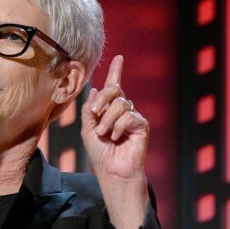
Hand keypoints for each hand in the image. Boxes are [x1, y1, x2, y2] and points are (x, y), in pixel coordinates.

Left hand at [80, 55, 149, 228]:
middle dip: (102, 99)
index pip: (114, 87)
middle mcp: (123, 110)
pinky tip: (116, 138)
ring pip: (121, 103)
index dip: (116, 72)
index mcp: (109, 109)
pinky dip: (118, 126)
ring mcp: (133, 117)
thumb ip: (89, 109)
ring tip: (104, 134)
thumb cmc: (100, 153)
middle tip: (95, 112)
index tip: (119, 57)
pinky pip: (129, 115)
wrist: (111, 171)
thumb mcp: (87, 129)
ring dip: (107, 119)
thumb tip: (96, 89)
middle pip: (115, 90)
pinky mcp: (141, 125)